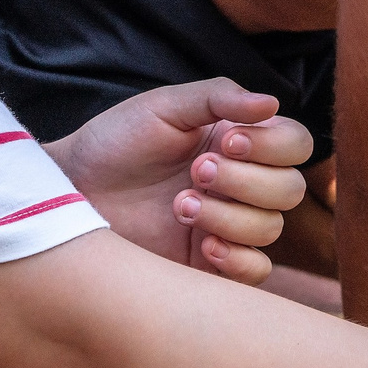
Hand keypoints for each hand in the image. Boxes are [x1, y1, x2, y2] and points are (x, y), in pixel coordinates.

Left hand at [45, 79, 308, 283]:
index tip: (227, 141)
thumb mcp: (164, 107)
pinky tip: (205, 245)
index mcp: (239, 142)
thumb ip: (218, 97)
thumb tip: (272, 103)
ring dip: (230, 215)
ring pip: (271, 229)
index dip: (273, 146)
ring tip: (180, 204)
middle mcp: (242, 184)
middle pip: (291, 190)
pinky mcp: (210, 264)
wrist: (72, 191)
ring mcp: (228, 225)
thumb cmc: (115, 142)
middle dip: (247, 180)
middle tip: (196, 172)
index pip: (295, 144)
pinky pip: (256, 270)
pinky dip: (239, 258)